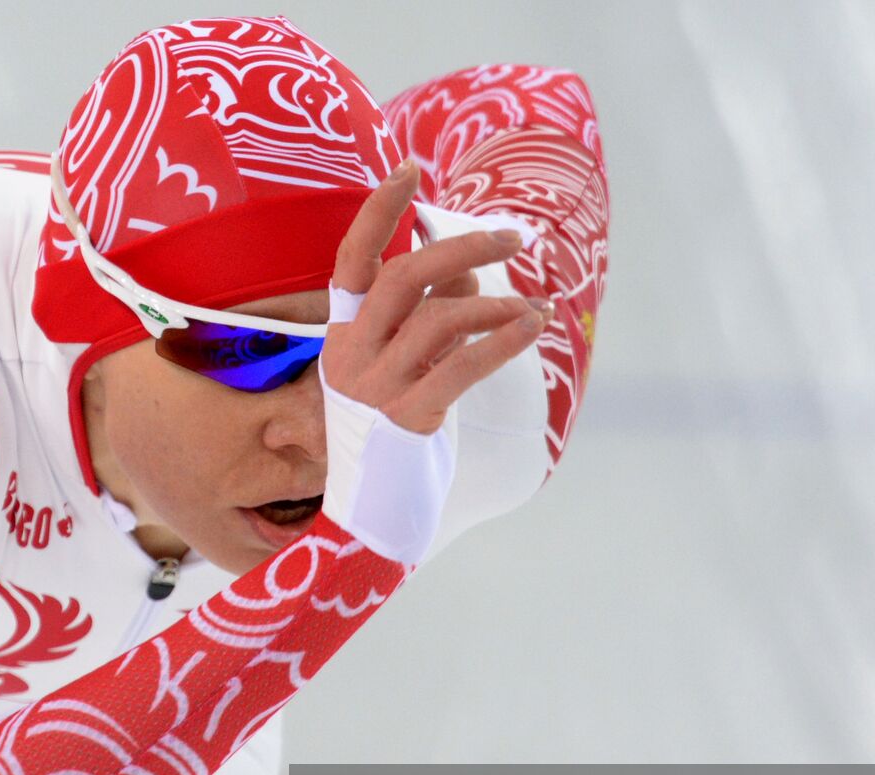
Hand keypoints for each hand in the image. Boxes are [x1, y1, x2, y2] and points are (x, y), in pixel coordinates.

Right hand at [320, 158, 552, 434]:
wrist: (375, 505)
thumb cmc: (397, 424)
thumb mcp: (407, 361)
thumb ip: (430, 309)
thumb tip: (468, 264)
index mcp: (342, 333)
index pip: (353, 260)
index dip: (378, 212)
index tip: (410, 168)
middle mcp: (351, 354)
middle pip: (402, 277)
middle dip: (462, 248)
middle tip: (512, 240)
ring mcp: (375, 387)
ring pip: (438, 320)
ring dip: (496, 305)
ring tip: (532, 312)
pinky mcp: (407, 418)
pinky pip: (460, 367)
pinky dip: (502, 341)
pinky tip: (532, 327)